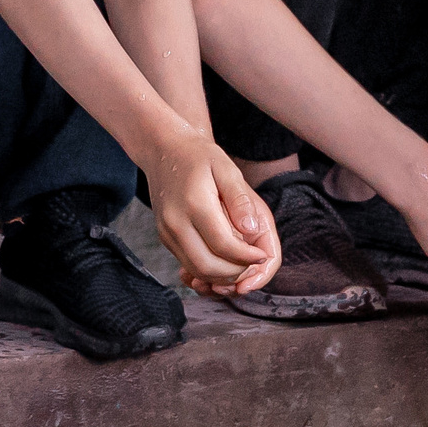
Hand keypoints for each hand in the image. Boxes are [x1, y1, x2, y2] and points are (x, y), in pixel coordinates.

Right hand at [147, 130, 280, 296]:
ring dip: (222, 275)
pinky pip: (188, 263)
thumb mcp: (226, 168)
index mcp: (195, 204)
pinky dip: (209, 270)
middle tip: (254, 263)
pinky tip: (225, 261)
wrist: (165, 151)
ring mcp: (167, 232)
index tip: (262, 255)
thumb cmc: (200, 157)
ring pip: (196, 270)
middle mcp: (176, 223)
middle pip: (208, 266)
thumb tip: (253, 230)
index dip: (247, 257)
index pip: (224, 246)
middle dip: (236, 272)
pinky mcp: (165, 238)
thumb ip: (240, 199)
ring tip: (243, 265)